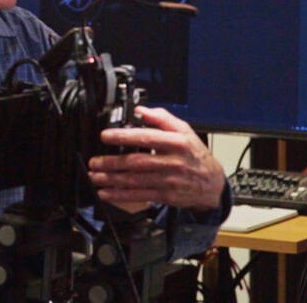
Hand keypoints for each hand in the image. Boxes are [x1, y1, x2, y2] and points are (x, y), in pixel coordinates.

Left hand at [87, 106, 225, 213]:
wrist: (212, 183)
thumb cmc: (194, 154)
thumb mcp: (184, 130)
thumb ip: (162, 118)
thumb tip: (140, 110)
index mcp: (176, 143)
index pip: (146, 138)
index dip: (124, 136)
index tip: (105, 136)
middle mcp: (172, 162)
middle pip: (137, 162)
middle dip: (112, 163)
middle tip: (94, 162)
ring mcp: (168, 181)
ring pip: (135, 181)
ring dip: (112, 180)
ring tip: (94, 177)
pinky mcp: (165, 196)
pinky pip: (139, 196)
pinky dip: (120, 196)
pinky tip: (106, 193)